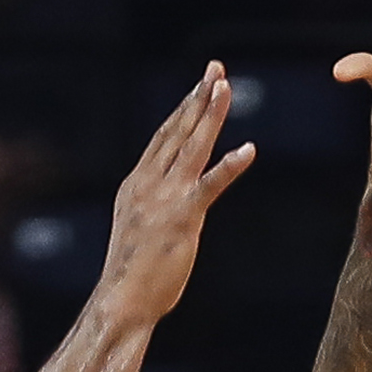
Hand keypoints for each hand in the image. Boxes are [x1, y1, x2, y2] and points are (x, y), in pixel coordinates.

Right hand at [91, 68, 256, 324]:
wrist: (121, 301)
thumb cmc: (131, 276)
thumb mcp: (138, 230)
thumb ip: (151, 208)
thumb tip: (163, 202)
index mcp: (136, 184)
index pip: (162, 137)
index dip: (183, 109)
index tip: (199, 86)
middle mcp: (148, 183)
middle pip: (177, 130)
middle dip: (198, 98)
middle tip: (215, 70)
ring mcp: (165, 198)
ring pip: (192, 146)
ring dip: (211, 114)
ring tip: (226, 88)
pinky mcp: (183, 217)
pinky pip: (211, 185)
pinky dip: (230, 166)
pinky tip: (249, 150)